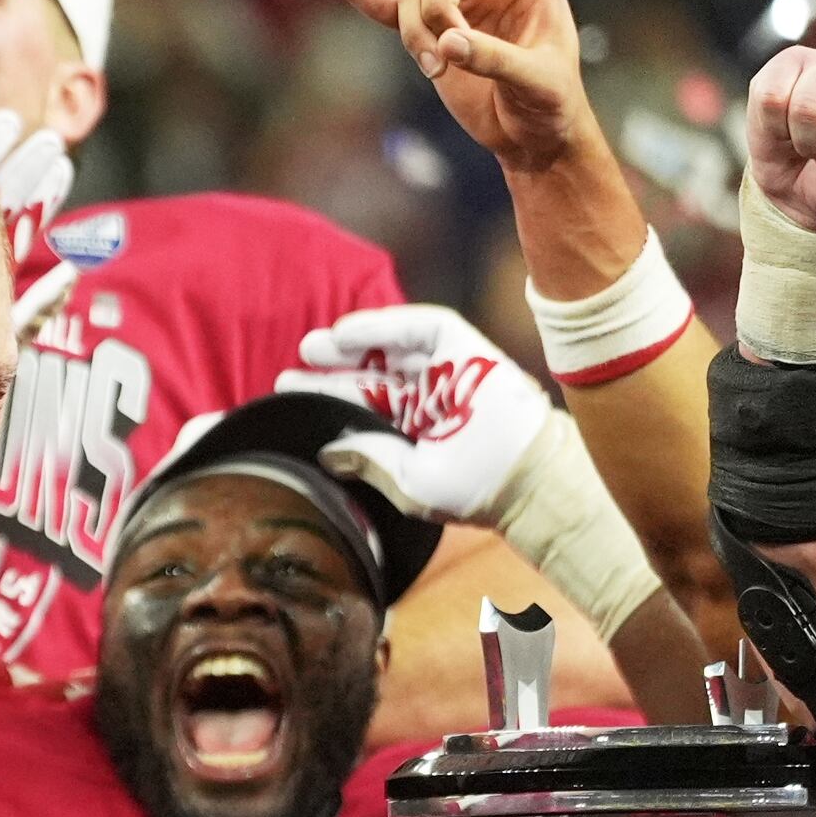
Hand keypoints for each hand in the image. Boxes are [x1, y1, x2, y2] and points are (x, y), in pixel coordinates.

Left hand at [276, 303, 552, 525]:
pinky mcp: (466, 349)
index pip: (365, 409)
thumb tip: (327, 451)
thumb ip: (368, 460)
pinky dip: (382, 326)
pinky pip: (419, 327)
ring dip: (351, 346)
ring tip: (311, 348)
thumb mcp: (408, 481)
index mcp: (418, 432)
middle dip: (333, 372)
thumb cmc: (475, 490)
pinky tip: (345, 333)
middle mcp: (432, 399)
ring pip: (391, 350)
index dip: (327, 400)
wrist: (526, 479)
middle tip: (290, 372)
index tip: (289, 395)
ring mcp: (449, 372)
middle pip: (373, 378)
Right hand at [316, 0, 598, 173]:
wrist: (530, 136)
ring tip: (436, 70)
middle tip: (447, 52)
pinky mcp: (429, 36)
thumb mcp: (537, 80)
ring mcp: (454, 7)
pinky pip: (386, 7)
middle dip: (435, 9)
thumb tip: (447, 43)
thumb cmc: (551, 102)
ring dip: (414, 34)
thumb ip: (494, 57)